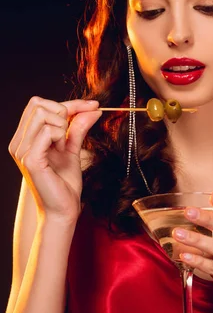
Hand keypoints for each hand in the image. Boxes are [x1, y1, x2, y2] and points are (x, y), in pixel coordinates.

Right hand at [8, 96, 101, 222]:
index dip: (70, 103)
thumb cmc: (65, 183)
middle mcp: (19, 141)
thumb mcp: (73, 149)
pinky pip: (46, 131)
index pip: (40, 104)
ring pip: (42, 113)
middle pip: (38, 104)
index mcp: (25, 138)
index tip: (93, 106)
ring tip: (64, 146)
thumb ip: (78, 127)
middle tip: (71, 135)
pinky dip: (60, 135)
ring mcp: (22, 149)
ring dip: (61, 125)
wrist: (63, 209)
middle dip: (63, 112)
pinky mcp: (30, 159)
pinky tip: (62, 150)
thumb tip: (93, 108)